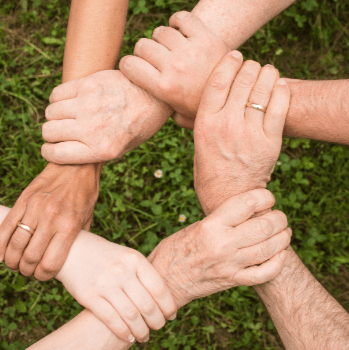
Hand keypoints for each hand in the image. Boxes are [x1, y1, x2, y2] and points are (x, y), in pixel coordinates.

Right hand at [0, 163, 100, 279]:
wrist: (76, 166)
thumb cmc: (85, 193)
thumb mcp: (88, 218)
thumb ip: (77, 238)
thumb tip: (69, 256)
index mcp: (70, 227)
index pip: (50, 263)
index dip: (44, 276)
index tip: (42, 275)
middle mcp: (51, 219)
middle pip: (30, 258)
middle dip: (26, 270)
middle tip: (28, 270)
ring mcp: (35, 209)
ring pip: (14, 245)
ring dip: (12, 260)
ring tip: (15, 262)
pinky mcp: (24, 200)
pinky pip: (5, 227)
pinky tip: (0, 253)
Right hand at [41, 70, 172, 163]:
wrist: (155, 96)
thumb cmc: (139, 125)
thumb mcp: (122, 149)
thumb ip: (95, 153)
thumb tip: (66, 154)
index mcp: (102, 149)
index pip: (55, 154)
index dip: (50, 152)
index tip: (53, 148)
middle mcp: (93, 129)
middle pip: (49, 132)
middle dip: (53, 134)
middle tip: (65, 131)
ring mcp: (89, 105)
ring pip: (50, 112)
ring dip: (56, 116)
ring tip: (70, 115)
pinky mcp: (88, 84)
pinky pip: (56, 94)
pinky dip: (58, 99)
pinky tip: (72, 101)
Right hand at [56, 231, 176, 342]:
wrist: (74, 250)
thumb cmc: (107, 256)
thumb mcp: (128, 256)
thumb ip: (143, 273)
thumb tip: (163, 298)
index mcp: (135, 259)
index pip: (159, 288)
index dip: (168, 305)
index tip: (171, 315)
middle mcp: (122, 271)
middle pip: (147, 305)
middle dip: (157, 321)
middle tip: (159, 327)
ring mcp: (106, 284)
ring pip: (131, 316)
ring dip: (142, 331)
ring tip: (145, 336)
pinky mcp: (89, 296)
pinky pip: (112, 320)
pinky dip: (123, 332)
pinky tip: (129, 337)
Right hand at [119, 11, 229, 128]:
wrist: (237, 97)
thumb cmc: (205, 109)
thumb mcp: (182, 117)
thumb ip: (164, 112)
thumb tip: (151, 109)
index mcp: (164, 88)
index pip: (129, 65)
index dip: (128, 65)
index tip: (134, 68)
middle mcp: (174, 67)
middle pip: (142, 45)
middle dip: (144, 52)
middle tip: (154, 59)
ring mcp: (190, 50)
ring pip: (161, 32)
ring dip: (162, 39)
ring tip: (170, 48)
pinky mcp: (206, 37)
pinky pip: (182, 18)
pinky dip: (177, 22)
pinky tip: (180, 31)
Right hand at [148, 189, 290, 307]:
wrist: (165, 280)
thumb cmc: (176, 248)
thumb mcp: (195, 226)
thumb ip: (221, 220)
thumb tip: (248, 211)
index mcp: (210, 225)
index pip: (246, 204)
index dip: (264, 197)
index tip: (268, 197)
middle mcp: (222, 244)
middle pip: (264, 226)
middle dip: (279, 218)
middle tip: (280, 216)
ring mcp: (229, 264)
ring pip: (269, 249)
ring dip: (283, 238)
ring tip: (284, 232)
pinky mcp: (232, 281)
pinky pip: (264, 274)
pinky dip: (278, 263)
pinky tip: (280, 254)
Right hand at [193, 52, 289, 214]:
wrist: (229, 197)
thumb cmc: (209, 170)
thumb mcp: (197, 144)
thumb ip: (195, 122)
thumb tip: (184, 106)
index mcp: (205, 123)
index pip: (218, 80)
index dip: (229, 62)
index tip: (235, 54)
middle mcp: (227, 124)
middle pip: (242, 80)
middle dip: (250, 66)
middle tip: (252, 65)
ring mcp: (250, 133)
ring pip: (262, 90)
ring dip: (267, 74)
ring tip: (268, 71)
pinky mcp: (270, 142)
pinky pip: (280, 107)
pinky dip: (281, 91)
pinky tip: (280, 85)